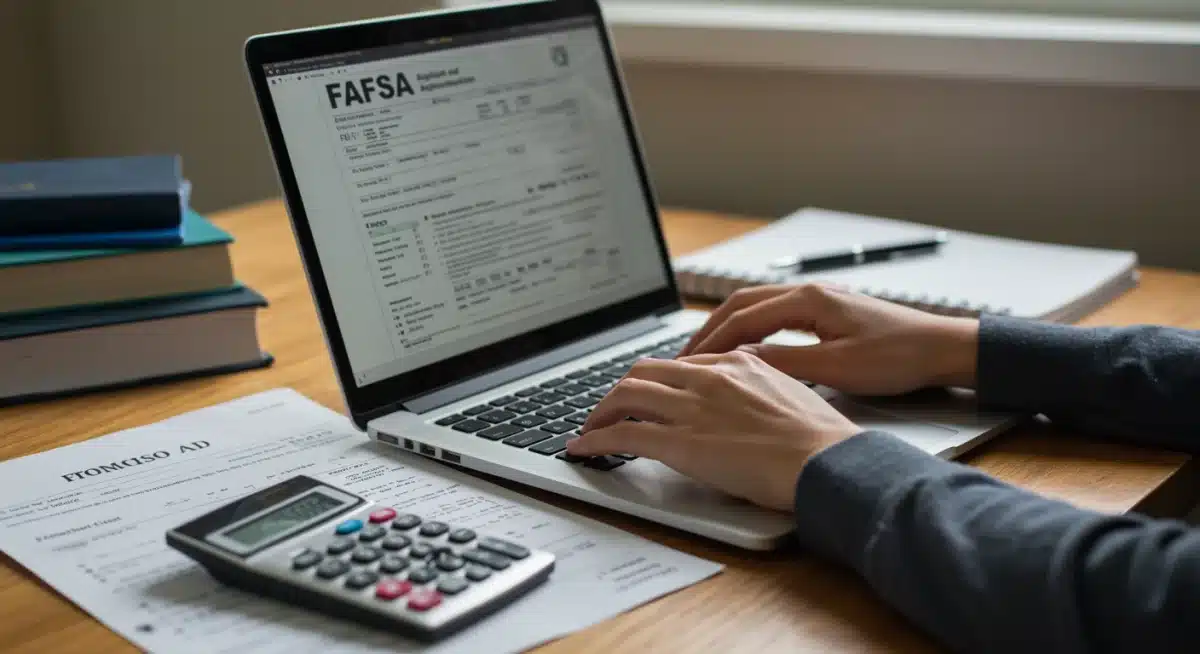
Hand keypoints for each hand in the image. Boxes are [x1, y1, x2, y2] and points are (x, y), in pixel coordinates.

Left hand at [567, 351, 860, 510]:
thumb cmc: (820, 440)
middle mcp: (708, 377)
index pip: (681, 363)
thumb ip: (761, 385)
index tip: (650, 395)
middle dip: (621, 389)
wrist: (826, 461)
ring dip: (601, 411)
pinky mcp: (680, 442)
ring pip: (626, 395)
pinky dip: (596, 439)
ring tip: (590, 427)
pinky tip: (584, 448)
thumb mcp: (791, 392)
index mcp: (736, 363)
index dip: (658, 381)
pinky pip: (624, 434)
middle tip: (611, 408)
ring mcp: (691, 408)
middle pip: (644, 371)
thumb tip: (750, 390)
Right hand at [678, 284, 979, 395]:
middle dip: (708, 330)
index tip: (685, 363)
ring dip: (727, 328)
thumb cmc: (899, 357)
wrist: (942, 348)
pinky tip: (744, 350)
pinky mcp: (827, 312)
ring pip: (756, 307)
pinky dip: (750, 330)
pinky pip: (774, 315)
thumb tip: (740, 362)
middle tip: (683, 358)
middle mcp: (808, 292)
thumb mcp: (836, 369)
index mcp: (808, 300)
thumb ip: (784, 362)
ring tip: (704, 354)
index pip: (742, 317)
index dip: (710, 341)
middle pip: (741, 304)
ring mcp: (818, 299)